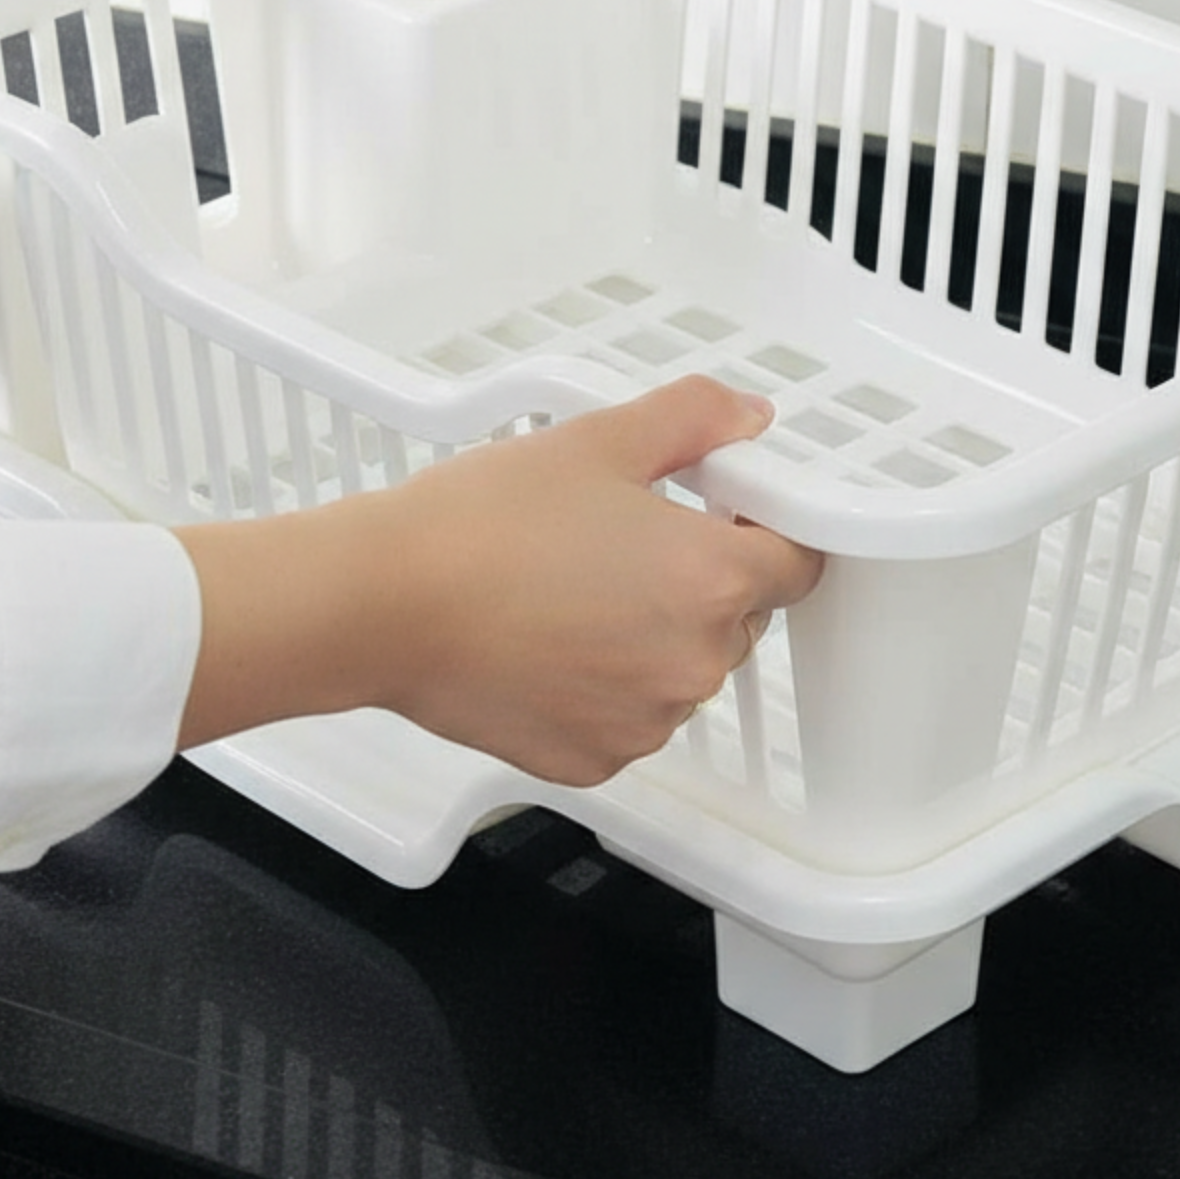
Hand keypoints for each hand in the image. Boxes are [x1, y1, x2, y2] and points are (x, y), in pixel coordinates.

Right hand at [175, 376, 826, 784]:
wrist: (382, 603)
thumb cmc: (482, 522)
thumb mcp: (597, 440)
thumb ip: (693, 420)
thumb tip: (748, 417)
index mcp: (712, 580)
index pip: (797, 563)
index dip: (765, 527)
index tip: (723, 510)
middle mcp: (693, 665)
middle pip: (738, 616)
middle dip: (697, 578)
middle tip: (620, 539)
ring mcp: (644, 724)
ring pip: (680, 670)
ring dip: (650, 635)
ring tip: (570, 590)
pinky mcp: (593, 762)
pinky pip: (627, 718)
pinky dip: (603, 686)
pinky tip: (546, 642)